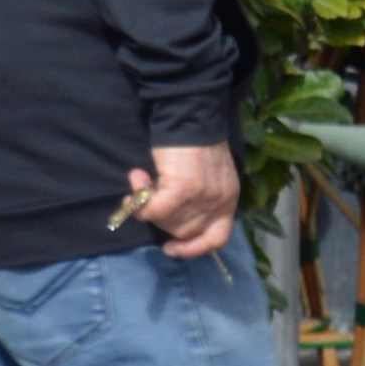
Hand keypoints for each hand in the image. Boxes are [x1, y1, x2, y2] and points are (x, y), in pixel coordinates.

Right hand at [123, 142, 242, 263]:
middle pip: (186, 230)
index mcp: (229, 199)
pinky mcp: (184, 189)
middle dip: (162, 218)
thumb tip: (168, 215)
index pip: (217, 238)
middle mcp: (220, 202)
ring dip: (147, 205)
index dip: (193, 248)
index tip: (170, 247)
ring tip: (140, 180)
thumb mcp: (207, 175)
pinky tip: (134, 186)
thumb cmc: (195, 142)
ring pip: (167, 220)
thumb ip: (199, 197)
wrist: (190, 117)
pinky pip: (155, 209)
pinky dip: (140, 203)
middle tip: (149, 196)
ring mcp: (203, 197)